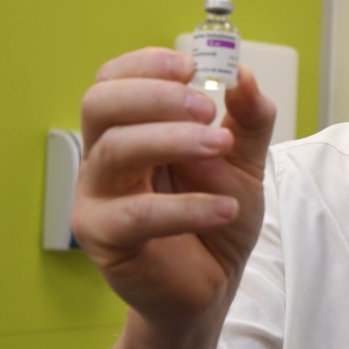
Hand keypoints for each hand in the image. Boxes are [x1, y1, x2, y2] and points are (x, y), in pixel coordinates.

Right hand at [72, 47, 275, 335]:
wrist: (213, 283)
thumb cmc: (217, 215)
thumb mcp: (244, 160)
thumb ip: (249, 118)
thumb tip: (244, 75)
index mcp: (131, 129)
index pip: (114, 80)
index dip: (146, 65)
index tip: (191, 65)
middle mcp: (105, 157)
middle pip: (100, 104)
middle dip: (155, 96)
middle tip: (206, 107)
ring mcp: (98, 197)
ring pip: (115, 151)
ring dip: (173, 140)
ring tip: (222, 147)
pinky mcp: (105, 239)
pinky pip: (136, 215)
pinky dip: (186, 207)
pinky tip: (225, 209)